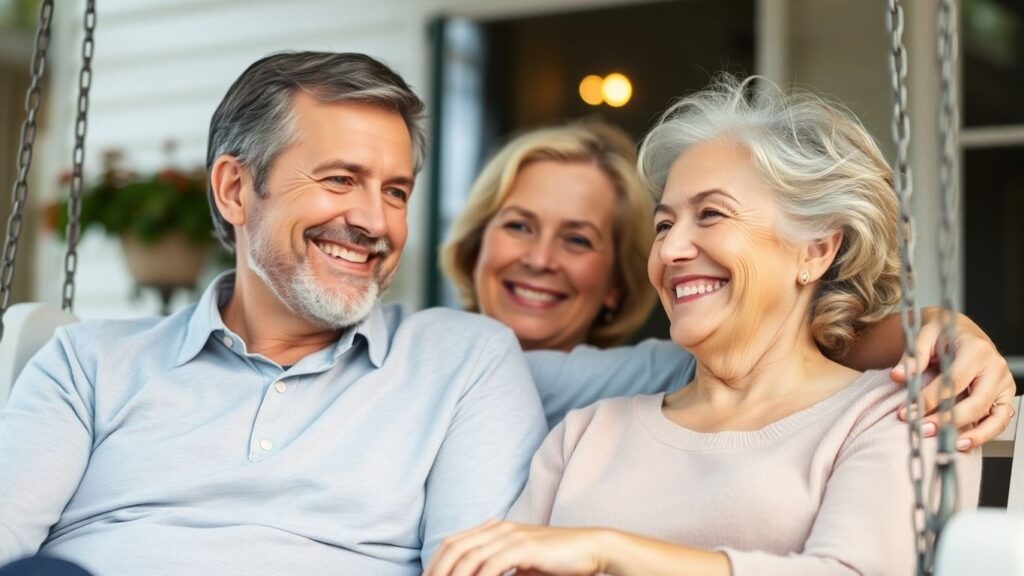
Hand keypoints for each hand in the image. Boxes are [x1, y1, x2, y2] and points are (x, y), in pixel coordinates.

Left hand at [425, 519, 608, 575]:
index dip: (435, 563)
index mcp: (494, 529)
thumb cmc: (557, 561)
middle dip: (437, 571)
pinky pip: (492, 565)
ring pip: (469, 557)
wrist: (591, 548)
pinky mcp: (525, 547)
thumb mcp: (522, 565)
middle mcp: (498, 528)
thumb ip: (499, 570)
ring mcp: (511, 535)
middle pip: (454, 548)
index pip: (453, 543)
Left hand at [892, 314, 1015, 450]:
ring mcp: (1004, 384)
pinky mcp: (1005, 396)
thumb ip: (912, 357)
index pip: (953, 382)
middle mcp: (996, 368)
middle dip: (948, 420)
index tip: (908, 413)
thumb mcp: (924, 335)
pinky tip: (963, 443)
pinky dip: (984, 435)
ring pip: (995, 417)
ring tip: (949, 445)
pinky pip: (1000, 421)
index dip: (930, 400)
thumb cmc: (943, 333)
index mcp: (977, 350)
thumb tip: (898, 376)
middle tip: (923, 430)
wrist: (962, 330)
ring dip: (972, 435)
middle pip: (976, 403)